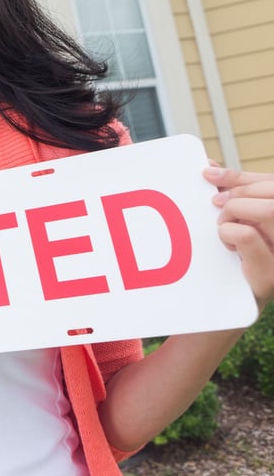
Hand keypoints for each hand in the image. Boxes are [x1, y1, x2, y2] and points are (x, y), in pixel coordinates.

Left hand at [205, 166, 273, 310]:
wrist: (220, 311)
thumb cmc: (227, 261)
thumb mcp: (231, 223)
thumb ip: (229, 195)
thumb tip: (208, 165)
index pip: (272, 184)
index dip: (241, 176)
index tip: (209, 175)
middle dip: (239, 193)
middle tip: (216, 206)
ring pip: (269, 211)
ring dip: (236, 212)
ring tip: (224, 227)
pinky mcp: (270, 275)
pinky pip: (248, 235)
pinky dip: (229, 233)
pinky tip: (226, 245)